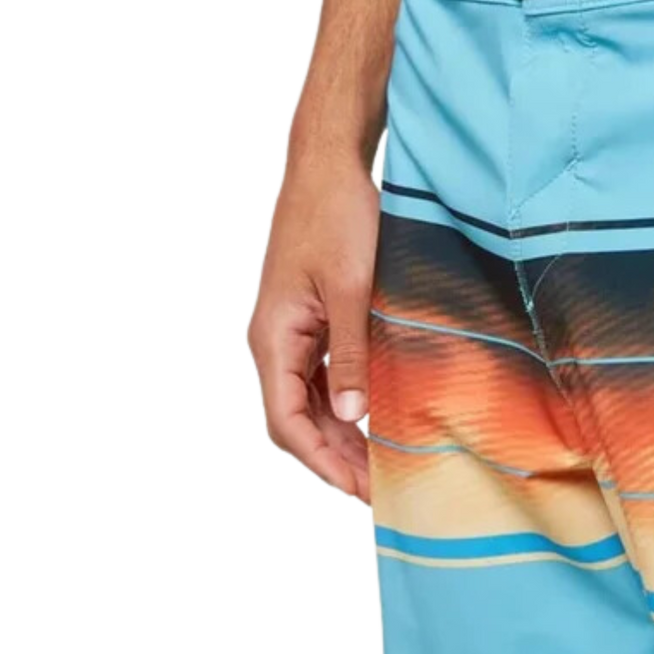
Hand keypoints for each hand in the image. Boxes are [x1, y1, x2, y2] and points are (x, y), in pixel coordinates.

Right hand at [245, 156, 378, 503]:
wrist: (328, 161)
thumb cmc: (335, 215)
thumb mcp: (350, 290)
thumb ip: (350, 356)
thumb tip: (351, 418)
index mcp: (272, 339)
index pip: (285, 424)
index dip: (322, 464)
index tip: (360, 492)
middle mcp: (272, 342)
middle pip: (294, 422)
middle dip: (333, 459)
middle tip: (380, 489)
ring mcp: (288, 333)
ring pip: (307, 404)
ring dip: (340, 436)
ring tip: (382, 466)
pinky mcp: (308, 320)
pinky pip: (319, 377)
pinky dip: (344, 405)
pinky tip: (376, 420)